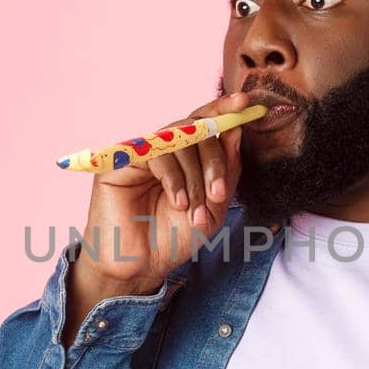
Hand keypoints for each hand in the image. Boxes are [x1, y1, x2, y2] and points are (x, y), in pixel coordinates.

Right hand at [69, 90, 251, 292]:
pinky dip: (173, 178)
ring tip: (194, 211)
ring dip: (194, 178)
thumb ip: (227, 169)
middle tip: (218, 193)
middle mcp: (166, 148)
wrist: (143, 266)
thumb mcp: (214, 207)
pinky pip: (156, 152)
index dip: (224, 109)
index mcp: (188, 155)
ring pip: (179, 141)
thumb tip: (235, 129)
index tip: (246, 103)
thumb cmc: (175, 237)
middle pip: (197, 128)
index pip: (206, 122)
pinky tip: (177, 202)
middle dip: (214, 161)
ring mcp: (143, 151)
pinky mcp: (121, 160)